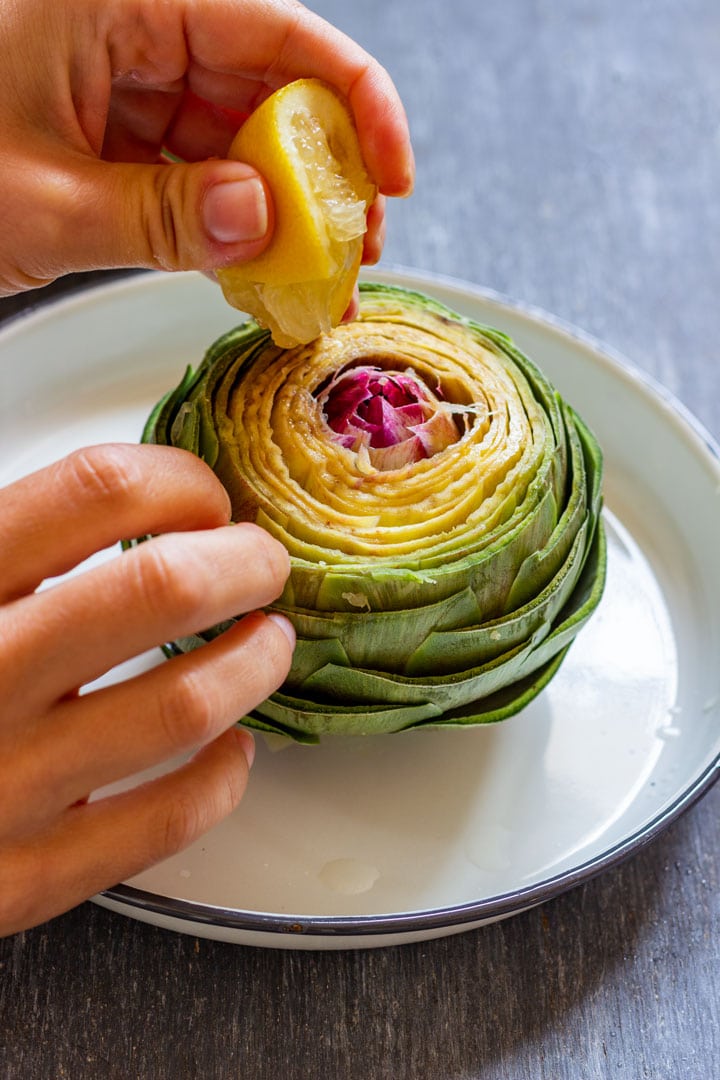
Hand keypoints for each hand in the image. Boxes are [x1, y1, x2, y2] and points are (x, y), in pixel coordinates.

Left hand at [0, 0, 413, 295]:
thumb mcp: (42, 201)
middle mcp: (136, 37)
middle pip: (272, 87)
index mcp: (117, 4)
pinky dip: (238, 231)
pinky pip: (206, 179)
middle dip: (326, 171)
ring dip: (289, 213)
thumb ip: (159, 213)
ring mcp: (133, 93)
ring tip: (319, 281)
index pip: (272, 27)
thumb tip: (265, 220)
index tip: (395, 170)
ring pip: (245, 140)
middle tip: (358, 248)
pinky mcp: (126, 146)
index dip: (353, 95)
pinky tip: (265, 277)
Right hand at [0, 444, 294, 935]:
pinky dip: (220, 778)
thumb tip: (135, 497)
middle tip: (262, 565)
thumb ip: (12, 545)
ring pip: (182, 705)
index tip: (205, 499)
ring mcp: (1, 786)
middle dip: (243, 564)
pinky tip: (229, 748)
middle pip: (161, 589)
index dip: (178, 482)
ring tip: (267, 642)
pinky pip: (162, 823)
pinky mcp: (19, 879)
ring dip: (253, 663)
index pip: (95, 492)